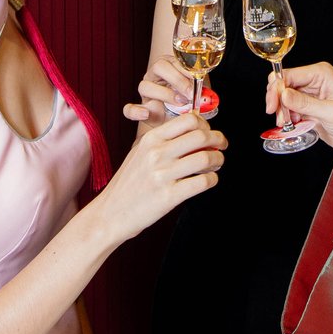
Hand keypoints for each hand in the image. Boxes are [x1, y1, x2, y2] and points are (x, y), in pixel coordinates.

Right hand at [89, 111, 224, 239]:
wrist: (111, 213)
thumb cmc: (128, 184)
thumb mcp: (139, 153)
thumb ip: (163, 141)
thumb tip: (194, 130)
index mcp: (150, 140)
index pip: (188, 120)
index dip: (205, 125)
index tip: (209, 132)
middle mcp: (157, 154)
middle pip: (201, 136)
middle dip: (218, 139)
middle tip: (221, 145)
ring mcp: (163, 175)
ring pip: (205, 158)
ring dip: (218, 160)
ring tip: (216, 164)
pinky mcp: (169, 196)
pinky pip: (203, 182)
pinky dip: (212, 179)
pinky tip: (208, 180)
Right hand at [120, 56, 194, 122]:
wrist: (182, 122)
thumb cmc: (190, 101)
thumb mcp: (197, 91)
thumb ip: (200, 87)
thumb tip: (207, 91)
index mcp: (169, 66)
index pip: (174, 60)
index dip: (185, 68)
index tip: (198, 78)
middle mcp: (155, 76)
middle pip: (159, 66)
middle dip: (177, 79)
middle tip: (190, 93)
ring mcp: (146, 91)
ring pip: (145, 85)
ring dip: (164, 94)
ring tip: (179, 103)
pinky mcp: (141, 108)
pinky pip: (129, 109)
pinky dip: (135, 111)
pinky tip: (145, 114)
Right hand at [271, 62, 332, 173]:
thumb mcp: (331, 112)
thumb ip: (306, 103)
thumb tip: (283, 95)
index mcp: (321, 73)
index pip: (289, 74)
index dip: (277, 88)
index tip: (272, 106)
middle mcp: (313, 80)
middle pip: (283, 84)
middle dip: (278, 101)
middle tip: (280, 118)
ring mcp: (309, 94)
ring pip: (283, 97)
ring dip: (282, 111)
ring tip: (288, 124)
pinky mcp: (307, 107)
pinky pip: (289, 108)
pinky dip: (287, 117)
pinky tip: (294, 125)